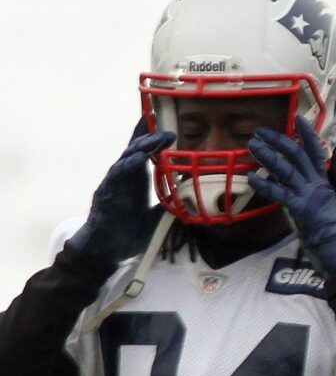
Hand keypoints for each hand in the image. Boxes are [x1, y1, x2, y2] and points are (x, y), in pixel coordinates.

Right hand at [70, 124, 173, 262]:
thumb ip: (168, 205)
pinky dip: (128, 165)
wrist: (108, 250)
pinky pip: (116, 176)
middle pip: (136, 150)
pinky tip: (138, 158)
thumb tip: (190, 200)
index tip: (169, 125)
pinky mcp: (105, 194)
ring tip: (156, 138)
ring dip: (142, 147)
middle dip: (151, 137)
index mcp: (136, 180)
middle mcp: (124, 177)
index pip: (144, 154)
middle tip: (168, 128)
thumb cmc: (129, 232)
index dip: (153, 139)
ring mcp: (113, 183)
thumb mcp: (156, 218)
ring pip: (127, 159)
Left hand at [246, 116, 335, 276]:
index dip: (307, 134)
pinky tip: (252, 179)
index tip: (297, 118)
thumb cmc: (327, 226)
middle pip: (297, 155)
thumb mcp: (321, 201)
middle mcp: (316, 184)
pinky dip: (265, 186)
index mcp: (322, 182)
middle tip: (260, 132)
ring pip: (286, 170)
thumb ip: (309, 187)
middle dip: (279, 141)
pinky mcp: (301, 208)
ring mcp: (308, 195)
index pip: (316, 152)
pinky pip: (280, 194)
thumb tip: (292, 176)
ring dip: (268, 156)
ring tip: (252, 146)